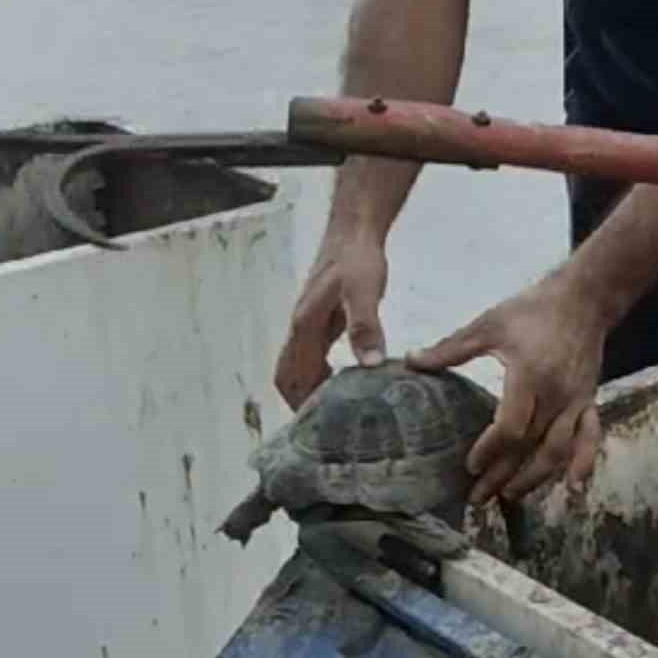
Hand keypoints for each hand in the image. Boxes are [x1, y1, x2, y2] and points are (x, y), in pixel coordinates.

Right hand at [274, 227, 388, 409]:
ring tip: (337, 412)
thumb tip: (369, 365)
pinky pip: (314, 354)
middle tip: (328, 427)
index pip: (290, 376)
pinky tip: (347, 381)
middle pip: (288, 376)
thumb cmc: (357, 258)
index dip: (299, 403)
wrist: (354, 229)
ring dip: (311, 388)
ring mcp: (310, 322)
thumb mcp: (364, 291)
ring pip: (299, 365)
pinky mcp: (323, 317)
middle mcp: (301, 327)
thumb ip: (365, 327)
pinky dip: (322, 373)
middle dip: (300, 402)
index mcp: (305, 325)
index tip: (317, 427)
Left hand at [407, 274, 604, 501]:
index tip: (469, 465)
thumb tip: (411, 362)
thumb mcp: (488, 324)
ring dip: (534, 478)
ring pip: (557, 450)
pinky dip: (583, 462)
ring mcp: (576, 400)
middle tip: (477, 498)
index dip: (489, 450)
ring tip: (509, 496)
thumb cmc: (532, 309)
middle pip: (530, 447)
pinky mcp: (590, 400)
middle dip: (503, 476)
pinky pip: (590, 437)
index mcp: (529, 376)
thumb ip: (450, 348)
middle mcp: (556, 395)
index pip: (510, 427)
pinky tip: (573, 486)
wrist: (584, 297)